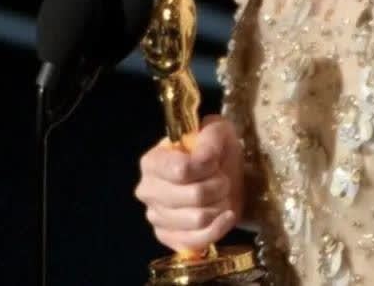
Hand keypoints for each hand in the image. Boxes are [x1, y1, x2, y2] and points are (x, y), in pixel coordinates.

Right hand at [134, 114, 243, 254]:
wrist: (223, 174)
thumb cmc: (215, 151)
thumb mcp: (216, 131)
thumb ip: (209, 138)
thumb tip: (203, 159)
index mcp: (152, 161)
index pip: (181, 170)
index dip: (207, 167)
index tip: (215, 162)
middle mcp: (148, 190)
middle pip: (195, 196)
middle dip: (219, 186)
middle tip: (223, 179)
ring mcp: (156, 217)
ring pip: (198, 219)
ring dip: (220, 206)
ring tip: (221, 195)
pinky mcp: (169, 238)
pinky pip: (195, 242)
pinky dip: (218, 229)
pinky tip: (225, 216)